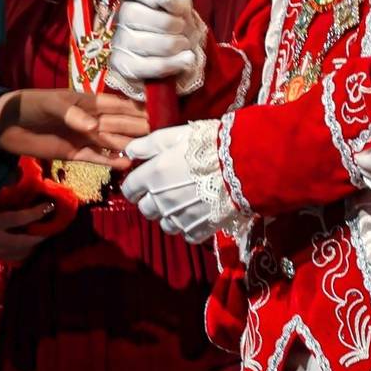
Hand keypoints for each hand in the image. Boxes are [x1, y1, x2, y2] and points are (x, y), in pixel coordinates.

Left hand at [0, 90, 146, 166]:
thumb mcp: (50, 104)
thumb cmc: (29, 105)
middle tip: (159, 135)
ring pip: (110, 142)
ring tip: (148, 151)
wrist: (5, 126)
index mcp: (86, 101)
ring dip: (127, 145)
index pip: (116, 105)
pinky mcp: (73, 154)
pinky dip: (110, 161)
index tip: (156, 113)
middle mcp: (89, 119)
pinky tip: (126, 163)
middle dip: (137, 128)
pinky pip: (96, 158)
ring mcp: (82, 137)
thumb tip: (94, 127)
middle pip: (118, 125)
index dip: (135, 109)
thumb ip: (71, 113)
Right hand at [0, 188, 52, 263]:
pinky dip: (22, 251)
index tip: (50, 206)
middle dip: (40, 235)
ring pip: (21, 253)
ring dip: (33, 245)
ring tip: (41, 236)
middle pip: (25, 242)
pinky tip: (27, 244)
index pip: (21, 219)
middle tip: (51, 227)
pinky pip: (12, 256)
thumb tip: (12, 182)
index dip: (37, 213)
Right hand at [111, 0, 207, 94]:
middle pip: (130, 12)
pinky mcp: (122, 65)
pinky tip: (185, 59)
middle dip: (164, 22)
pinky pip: (144, 64)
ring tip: (185, 44)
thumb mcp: (184, 8)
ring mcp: (119, 41)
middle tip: (182, 27)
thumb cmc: (180, 26)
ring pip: (138, 41)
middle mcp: (121, 16)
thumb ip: (176, 0)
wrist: (182, 56)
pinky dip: (170, 63)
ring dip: (170, 44)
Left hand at [121, 122, 247, 243]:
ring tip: (184, 202)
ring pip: (164, 224)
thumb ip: (148, 144)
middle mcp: (162, 200)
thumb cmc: (208, 144)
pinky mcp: (198, 229)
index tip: (143, 182)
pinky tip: (198, 212)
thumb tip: (128, 151)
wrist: (242, 164)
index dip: (134, 185)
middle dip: (151, 200)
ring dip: (169, 215)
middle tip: (167, 189)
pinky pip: (185, 234)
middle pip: (145, 209)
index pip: (129, 189)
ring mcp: (180, 217)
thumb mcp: (175, 136)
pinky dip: (189, 226)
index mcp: (153, 175)